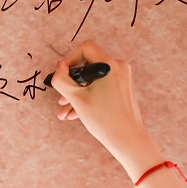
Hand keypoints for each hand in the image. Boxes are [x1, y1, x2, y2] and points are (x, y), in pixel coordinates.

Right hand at [48, 40, 163, 179]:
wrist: (127, 139)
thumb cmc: (103, 119)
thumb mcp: (76, 99)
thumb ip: (62, 80)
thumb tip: (59, 67)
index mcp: (109, 66)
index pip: (86, 48)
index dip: (70, 60)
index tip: (63, 77)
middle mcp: (118, 68)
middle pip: (88, 65)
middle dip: (72, 82)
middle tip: (61, 98)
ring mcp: (122, 78)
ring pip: (93, 80)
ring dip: (77, 93)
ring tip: (64, 111)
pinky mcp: (123, 89)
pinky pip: (101, 87)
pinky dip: (88, 97)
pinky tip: (74, 114)